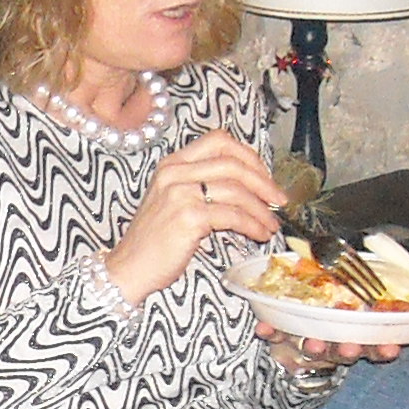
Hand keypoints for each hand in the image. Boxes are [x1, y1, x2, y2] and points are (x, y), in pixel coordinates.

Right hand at [103, 131, 283, 306]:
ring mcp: (180, 193)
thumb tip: (250, 186)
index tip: (263, 176)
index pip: (219, 140)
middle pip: (233, 163)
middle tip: (279, 200)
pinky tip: (259, 234)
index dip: (248, 155)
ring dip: (261, 209)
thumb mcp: (173, 201)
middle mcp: (174, 173)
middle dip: (263, 182)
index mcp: (172, 164)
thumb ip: (201, 185)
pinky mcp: (188, 217)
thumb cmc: (154, 240)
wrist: (129, 268)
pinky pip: (233, 215)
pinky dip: (252, 225)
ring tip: (271, 225)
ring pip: (237, 190)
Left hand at [256, 319, 408, 368]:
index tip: (390, 347)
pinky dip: (269, 330)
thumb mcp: (391, 319)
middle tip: (350, 346)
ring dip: (315, 346)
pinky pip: (276, 333)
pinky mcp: (287, 334)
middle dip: (350, 348)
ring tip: (312, 342)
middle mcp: (341, 342)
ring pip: (316, 345)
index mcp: (367, 338)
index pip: (380, 346)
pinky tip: (262, 329)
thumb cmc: (356, 322)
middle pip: (348, 349)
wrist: (310, 330)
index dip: (385, 348)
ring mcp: (314, 340)